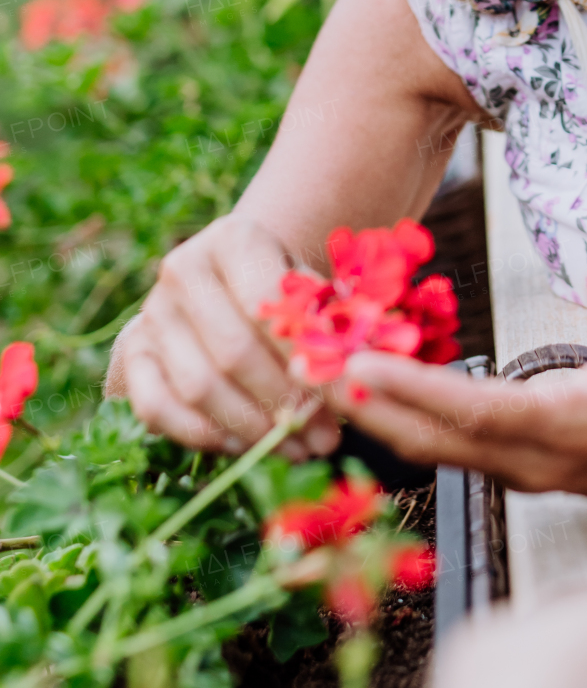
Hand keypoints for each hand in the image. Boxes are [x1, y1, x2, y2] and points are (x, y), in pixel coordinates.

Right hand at [106, 215, 340, 459]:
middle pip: (233, 351)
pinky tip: (245, 446)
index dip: (303, 355)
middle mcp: (182, 268)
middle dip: (283, 403)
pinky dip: (202, 435)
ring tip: (297, 449)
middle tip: (324, 438)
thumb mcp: (316, 291)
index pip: (267, 303)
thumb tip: (354, 371)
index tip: (340, 392)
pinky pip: (156, 407)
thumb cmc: (288, 292)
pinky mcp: (131, 353)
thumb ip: (335, 324)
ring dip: (252, 428)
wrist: (232, 284)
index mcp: (234, 238)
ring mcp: (151, 312)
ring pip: (198, 385)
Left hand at [325, 262, 586, 509]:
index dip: (411, 392)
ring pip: (431, 450)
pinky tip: (375, 393)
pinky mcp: (512, 471)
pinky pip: (445, 449)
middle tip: (306, 371)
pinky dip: (404, 423)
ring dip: (377, 417)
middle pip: (430, 440)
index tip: (357, 364)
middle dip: (367, 409)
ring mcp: (517, 474)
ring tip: (322, 378)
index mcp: (560, 429)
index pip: (470, 412)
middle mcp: (528, 462)